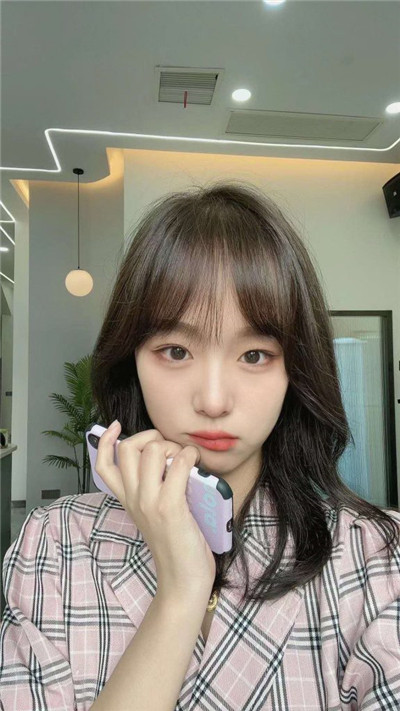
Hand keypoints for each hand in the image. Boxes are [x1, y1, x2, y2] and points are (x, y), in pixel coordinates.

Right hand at [95, 422, 215, 599]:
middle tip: (170, 451)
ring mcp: (149, 501)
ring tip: (186, 461)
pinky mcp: (170, 506)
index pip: (103, 464)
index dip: (106, 440)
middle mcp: (133, 498)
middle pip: (128, 448)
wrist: (182, 581)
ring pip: (152, 450)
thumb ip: (153, 489)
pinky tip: (197, 465)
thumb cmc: (176, 545)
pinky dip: (190, 456)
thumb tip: (169, 458)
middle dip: (151, 437)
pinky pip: (179, 464)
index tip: (117, 427)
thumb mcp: (155, 514)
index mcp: (127, 500)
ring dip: (174, 447)